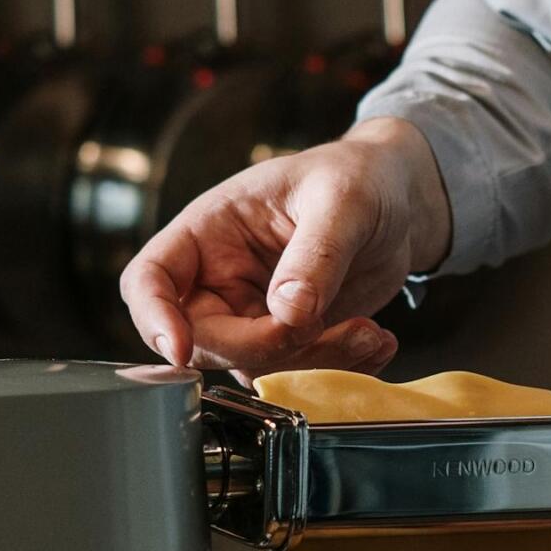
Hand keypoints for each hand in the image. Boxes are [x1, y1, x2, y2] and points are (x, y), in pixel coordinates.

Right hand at [119, 118, 451, 376]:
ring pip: (254, 366)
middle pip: (204, 340)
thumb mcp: (342, 199)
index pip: (150, 279)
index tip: (180, 347)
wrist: (400, 201)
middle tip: (327, 326)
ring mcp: (254, 314)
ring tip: (367, 333)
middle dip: (265, 345)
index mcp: (210, 231)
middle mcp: (220, 278)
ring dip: (312, 361)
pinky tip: (374, 342)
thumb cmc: (358, 177)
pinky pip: (296, 373)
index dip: (154, 317)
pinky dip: (338, 368)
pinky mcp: (290, 339)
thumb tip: (289, 313)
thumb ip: (315, 254)